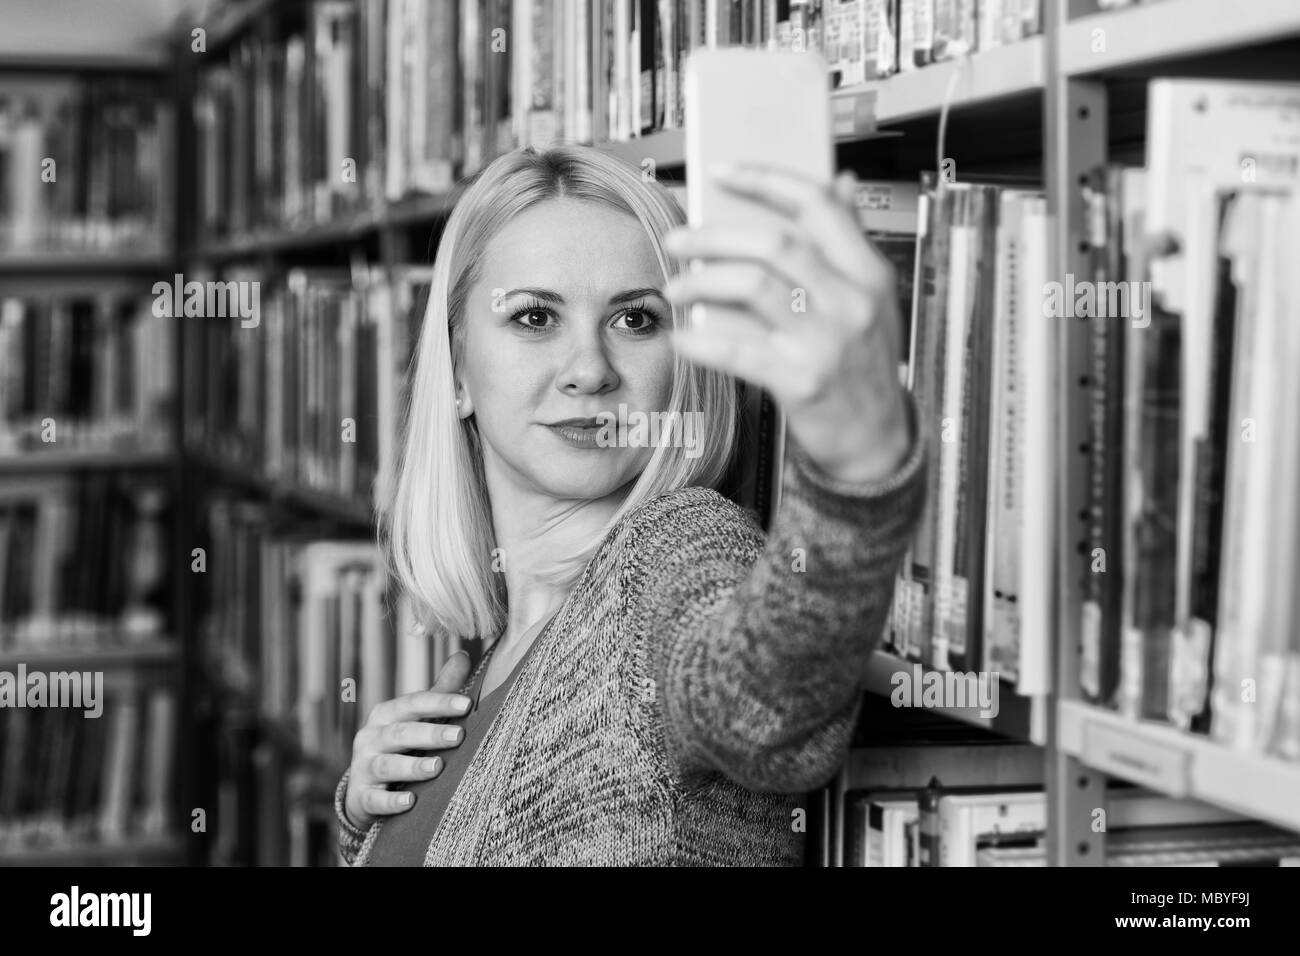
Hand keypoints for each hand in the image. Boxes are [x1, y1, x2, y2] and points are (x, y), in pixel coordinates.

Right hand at [343, 651, 473, 829]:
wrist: (366, 790)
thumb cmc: (400, 746)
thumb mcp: (417, 718)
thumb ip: (439, 691)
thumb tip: (462, 655)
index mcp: (386, 714)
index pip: (414, 703)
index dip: (439, 702)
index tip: (466, 705)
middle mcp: (371, 737)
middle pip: (400, 732)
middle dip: (430, 733)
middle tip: (458, 736)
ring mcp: (363, 767)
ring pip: (387, 765)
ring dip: (412, 766)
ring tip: (437, 767)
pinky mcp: (361, 797)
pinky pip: (374, 799)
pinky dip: (391, 802)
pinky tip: (410, 802)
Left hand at [662, 164, 910, 484]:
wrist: (879, 442)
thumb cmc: (863, 367)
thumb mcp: (872, 299)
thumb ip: (850, 242)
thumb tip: (840, 181)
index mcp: (869, 273)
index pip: (817, 206)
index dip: (766, 181)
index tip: (722, 172)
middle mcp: (853, 301)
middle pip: (773, 245)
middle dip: (714, 235)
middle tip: (678, 239)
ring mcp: (829, 342)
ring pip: (751, 286)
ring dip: (701, 281)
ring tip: (676, 287)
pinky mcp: (802, 381)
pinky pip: (739, 349)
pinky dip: (702, 341)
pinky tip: (682, 337)